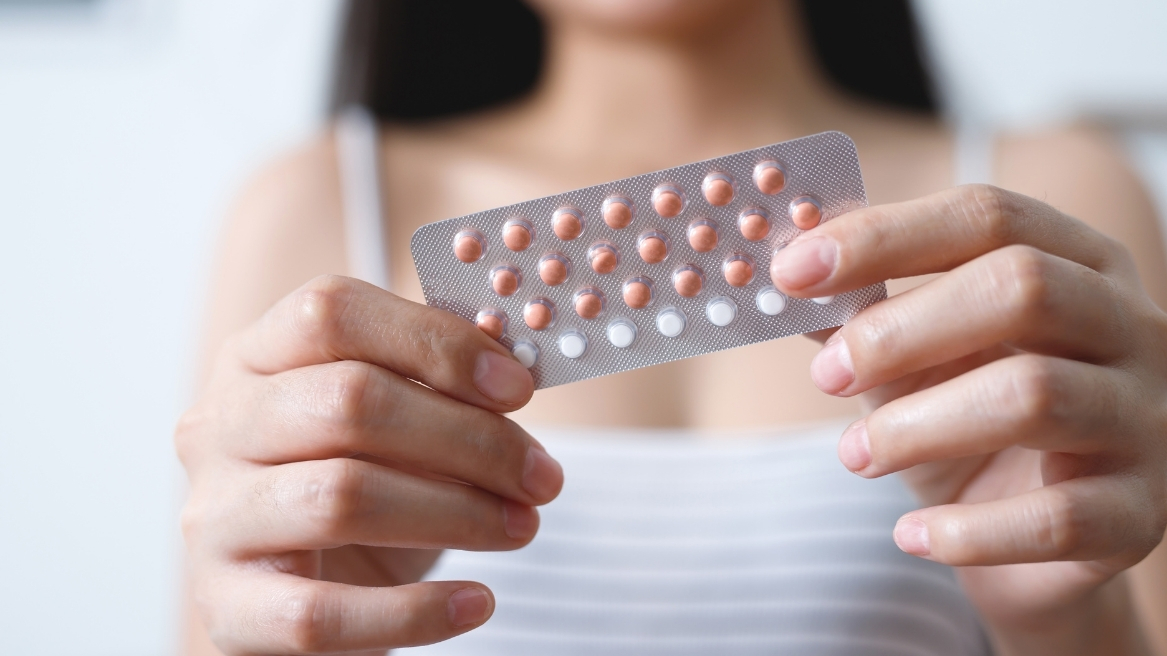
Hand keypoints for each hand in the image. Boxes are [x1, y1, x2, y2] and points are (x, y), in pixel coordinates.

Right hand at [175, 275, 562, 654]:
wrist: (303, 588)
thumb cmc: (362, 483)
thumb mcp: (392, 419)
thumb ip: (436, 382)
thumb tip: (512, 373)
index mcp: (256, 357)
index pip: (332, 313)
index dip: (435, 342)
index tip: (518, 388)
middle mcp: (218, 426)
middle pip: (349, 401)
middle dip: (470, 438)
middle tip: (543, 475)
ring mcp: (213, 517)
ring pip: (341, 497)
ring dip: (457, 514)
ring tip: (523, 527)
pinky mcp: (226, 607)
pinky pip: (321, 614)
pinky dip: (414, 612)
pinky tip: (477, 603)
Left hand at [771, 185, 1166, 642]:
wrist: (1034, 551)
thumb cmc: (966, 430)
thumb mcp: (910, 363)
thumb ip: (857, 318)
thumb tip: (780, 281)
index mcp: (1075, 263)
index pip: (985, 216)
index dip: (882, 236)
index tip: (791, 271)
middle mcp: (1130, 326)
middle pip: (1022, 287)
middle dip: (901, 330)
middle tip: (827, 376)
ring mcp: (1148, 417)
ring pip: (1034, 395)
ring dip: (918, 427)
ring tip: (855, 455)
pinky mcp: (1142, 513)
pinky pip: (1058, 518)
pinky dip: (969, 530)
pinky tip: (911, 534)